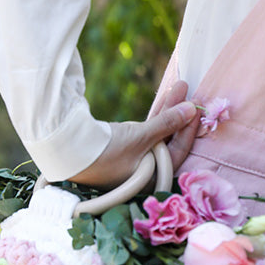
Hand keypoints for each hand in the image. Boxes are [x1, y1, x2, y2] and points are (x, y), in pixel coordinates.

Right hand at [70, 81, 199, 188]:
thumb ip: (168, 123)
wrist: (67, 150)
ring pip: (159, 133)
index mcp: (153, 178)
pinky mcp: (124, 147)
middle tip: (188, 91)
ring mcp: (135, 159)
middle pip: (170, 140)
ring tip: (179, 86)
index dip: (189, 129)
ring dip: (168, 111)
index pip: (179, 152)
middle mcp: (146, 171)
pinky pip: (146, 130)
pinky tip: (164, 100)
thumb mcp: (141, 137)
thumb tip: (191, 110)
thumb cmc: (106, 152)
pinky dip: (155, 117)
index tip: (196, 108)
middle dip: (179, 114)